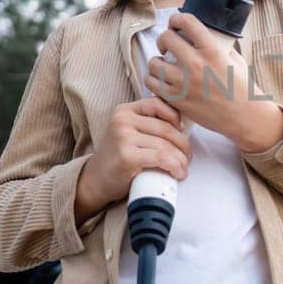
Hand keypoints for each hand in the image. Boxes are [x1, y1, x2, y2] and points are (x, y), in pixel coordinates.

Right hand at [77, 97, 191, 211]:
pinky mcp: (127, 156)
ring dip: (180, 159)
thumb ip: (147, 124)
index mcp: (124, 111)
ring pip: (165, 145)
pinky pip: (161, 158)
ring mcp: (123, 138)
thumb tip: (182, 126)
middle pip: (165, 128)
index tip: (182, 130)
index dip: (175, 115)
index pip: (157, 103)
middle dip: (183, 144)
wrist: (95, 180)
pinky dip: (174, 166)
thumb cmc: (118, 157)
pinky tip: (178, 173)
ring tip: (183, 168)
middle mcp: (122, 121)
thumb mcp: (128, 132)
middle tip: (187, 157)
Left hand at [144, 12, 282, 149]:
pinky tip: (160, 80)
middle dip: (164, 39)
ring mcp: (184, 82)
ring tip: (163, 65)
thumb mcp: (235, 59)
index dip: (176, 19)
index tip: (175, 23)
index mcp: (211, 50)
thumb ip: (219, 46)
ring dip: (156, 61)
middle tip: (167, 45)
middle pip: (166, 38)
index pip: (186, 21)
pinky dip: (153, 79)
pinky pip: (152, 83)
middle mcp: (195, 64)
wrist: (243, 116)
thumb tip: (205, 34)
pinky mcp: (176, 99)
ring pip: (154, 62)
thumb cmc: (241, 88)